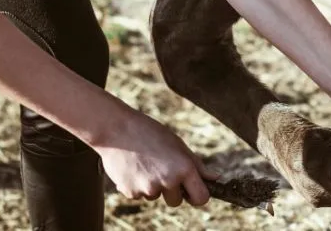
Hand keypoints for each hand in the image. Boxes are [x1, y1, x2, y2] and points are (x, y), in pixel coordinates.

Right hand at [93, 111, 218, 206]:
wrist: (115, 129)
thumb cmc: (149, 132)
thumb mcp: (177, 144)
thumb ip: (196, 164)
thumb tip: (215, 177)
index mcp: (184, 168)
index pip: (201, 198)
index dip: (198, 195)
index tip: (192, 190)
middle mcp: (168, 181)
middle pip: (177, 202)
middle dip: (172, 191)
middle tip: (162, 169)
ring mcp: (148, 189)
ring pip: (156, 196)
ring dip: (153, 186)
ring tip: (145, 163)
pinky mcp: (131, 192)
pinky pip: (139, 195)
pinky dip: (137, 185)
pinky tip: (133, 166)